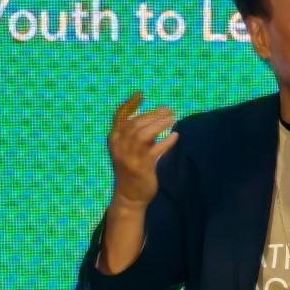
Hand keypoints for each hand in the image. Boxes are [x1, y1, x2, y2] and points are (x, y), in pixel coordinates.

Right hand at [105, 91, 178, 209]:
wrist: (128, 195)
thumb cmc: (130, 168)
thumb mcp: (126, 148)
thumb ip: (134, 133)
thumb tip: (153, 115)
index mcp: (114, 139)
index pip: (119, 116)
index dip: (129, 104)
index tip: (140, 94)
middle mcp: (119, 146)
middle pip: (136, 123)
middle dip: (153, 114)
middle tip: (169, 110)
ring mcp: (129, 156)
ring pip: (144, 134)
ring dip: (160, 124)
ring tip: (172, 119)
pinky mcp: (141, 166)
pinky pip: (156, 150)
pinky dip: (166, 141)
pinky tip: (175, 136)